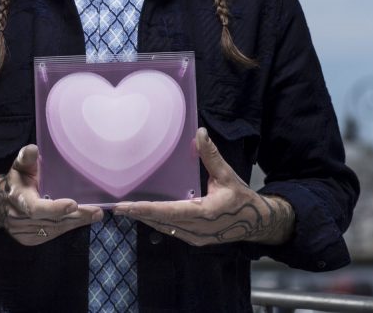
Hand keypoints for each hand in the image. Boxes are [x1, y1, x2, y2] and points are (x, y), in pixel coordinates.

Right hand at [0, 144, 102, 244]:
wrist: (1, 203)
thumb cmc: (18, 180)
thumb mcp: (20, 166)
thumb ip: (26, 157)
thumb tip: (33, 149)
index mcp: (17, 197)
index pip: (36, 208)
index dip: (55, 208)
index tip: (73, 203)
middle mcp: (19, 218)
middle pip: (51, 221)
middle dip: (75, 216)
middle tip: (97, 211)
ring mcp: (24, 232)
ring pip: (55, 229)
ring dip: (76, 223)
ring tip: (95, 215)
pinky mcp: (30, 239)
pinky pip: (53, 234)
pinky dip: (68, 227)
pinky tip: (81, 220)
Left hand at [112, 128, 294, 245]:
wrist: (257, 222)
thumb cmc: (242, 198)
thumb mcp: (227, 175)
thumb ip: (211, 156)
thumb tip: (200, 133)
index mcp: (205, 213)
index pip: (169, 211)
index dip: (146, 209)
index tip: (126, 207)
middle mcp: (197, 229)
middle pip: (161, 222)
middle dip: (138, 214)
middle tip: (115, 207)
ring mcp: (195, 237)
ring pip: (164, 228)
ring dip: (145, 219)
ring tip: (125, 209)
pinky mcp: (194, 239)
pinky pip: (171, 230)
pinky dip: (157, 221)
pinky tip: (145, 214)